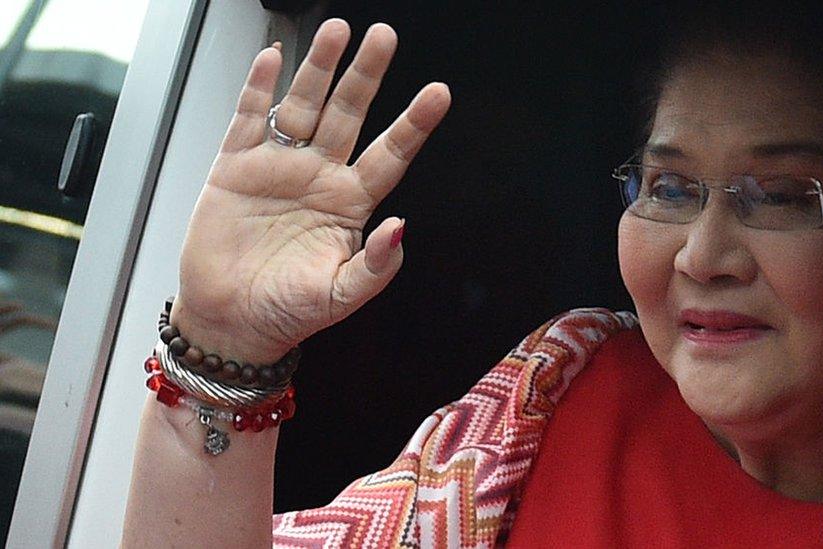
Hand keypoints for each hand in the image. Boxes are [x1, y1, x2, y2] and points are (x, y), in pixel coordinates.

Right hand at [171, 19, 449, 363]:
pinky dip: (260, 87)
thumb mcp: (339, 297)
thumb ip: (376, 267)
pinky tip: (274, 59)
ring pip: (304, 105)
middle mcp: (319, 177)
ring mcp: (279, 166)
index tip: (438, 95)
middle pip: (349, 115)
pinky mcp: (236, 165)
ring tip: (337, 33)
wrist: (228, 321)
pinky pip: (250, 117)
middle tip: (384, 38)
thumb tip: (400, 229)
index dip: (413, 124)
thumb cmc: (285, 311)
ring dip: (319, 69)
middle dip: (366, 75)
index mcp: (350, 204)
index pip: (390, 155)